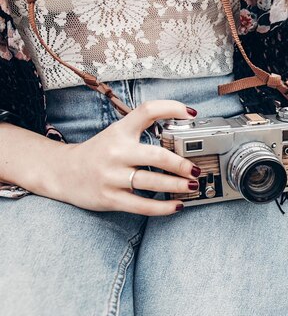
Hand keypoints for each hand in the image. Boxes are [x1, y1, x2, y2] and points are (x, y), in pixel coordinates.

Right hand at [44, 100, 200, 215]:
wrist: (63, 172)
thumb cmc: (99, 151)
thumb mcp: (118, 132)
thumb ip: (144, 127)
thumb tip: (181, 126)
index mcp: (120, 131)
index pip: (147, 111)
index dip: (171, 108)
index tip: (191, 113)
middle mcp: (116, 152)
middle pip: (155, 155)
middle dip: (180, 164)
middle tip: (196, 169)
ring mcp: (112, 176)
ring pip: (151, 182)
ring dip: (176, 185)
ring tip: (193, 187)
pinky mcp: (110, 198)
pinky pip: (141, 205)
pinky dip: (162, 207)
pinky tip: (177, 205)